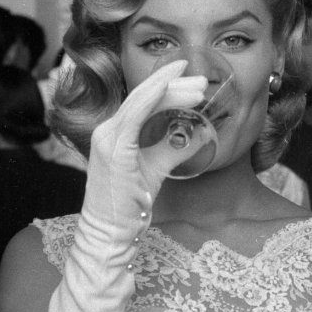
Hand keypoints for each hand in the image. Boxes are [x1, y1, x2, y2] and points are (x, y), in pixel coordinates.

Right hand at [87, 60, 206, 221]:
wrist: (110, 231)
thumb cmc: (130, 205)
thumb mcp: (157, 168)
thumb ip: (175, 149)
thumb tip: (201, 133)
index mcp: (116, 133)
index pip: (144, 102)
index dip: (168, 88)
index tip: (192, 81)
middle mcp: (108, 131)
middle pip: (143, 97)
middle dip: (174, 84)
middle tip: (203, 80)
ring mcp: (108, 138)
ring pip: (141, 102)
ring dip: (171, 91)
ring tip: (199, 88)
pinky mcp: (113, 150)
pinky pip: (134, 116)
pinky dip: (152, 99)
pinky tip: (170, 89)